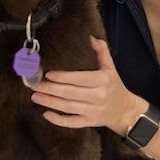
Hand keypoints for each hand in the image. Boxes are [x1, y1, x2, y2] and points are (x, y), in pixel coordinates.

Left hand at [31, 36, 145, 133]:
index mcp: (102, 80)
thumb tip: (91, 37)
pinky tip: (46, 114)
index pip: (79, 78)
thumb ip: (101, 51)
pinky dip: (58, 120)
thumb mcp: (111, 67)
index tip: (48, 74)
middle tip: (35, 85)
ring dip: (49, 102)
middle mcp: (98, 96)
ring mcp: (93, 111)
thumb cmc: (114, 86)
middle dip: (50, 89)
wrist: (125, 110)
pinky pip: (72, 123)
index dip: (62, 77)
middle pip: (70, 93)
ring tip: (35, 96)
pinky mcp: (89, 122)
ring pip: (67, 107)